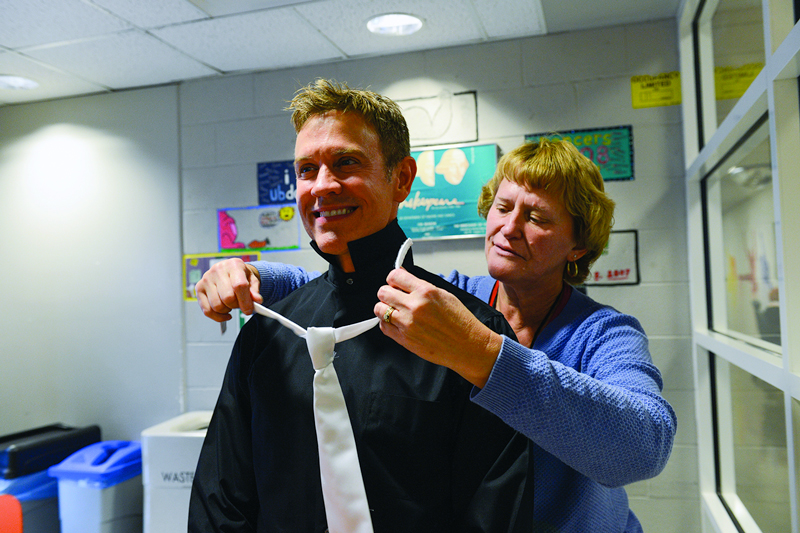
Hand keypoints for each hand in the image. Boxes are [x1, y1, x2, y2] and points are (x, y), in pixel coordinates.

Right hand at [196, 258, 262, 321]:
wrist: (231, 270)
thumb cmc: (242, 276)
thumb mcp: (252, 280)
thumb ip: (255, 291)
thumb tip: (257, 301)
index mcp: (234, 265)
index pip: (239, 286)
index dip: (245, 301)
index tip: (249, 310)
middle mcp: (218, 270)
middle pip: (227, 298)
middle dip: (236, 306)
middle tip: (240, 305)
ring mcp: (206, 279)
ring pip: (217, 306)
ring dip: (227, 310)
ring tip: (232, 305)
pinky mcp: (199, 288)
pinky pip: (207, 310)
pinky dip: (218, 316)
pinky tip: (225, 314)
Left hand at [374, 269, 502, 387]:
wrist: (468, 346)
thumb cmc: (460, 321)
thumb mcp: (444, 295)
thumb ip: (420, 286)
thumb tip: (403, 277)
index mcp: (425, 292)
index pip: (395, 276)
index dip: (393, 279)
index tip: (395, 283)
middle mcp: (414, 306)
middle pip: (383, 292)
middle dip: (388, 293)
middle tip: (395, 297)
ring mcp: (407, 324)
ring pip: (379, 309)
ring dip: (385, 308)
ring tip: (396, 311)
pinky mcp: (404, 339)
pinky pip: (384, 327)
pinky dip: (387, 323)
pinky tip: (397, 323)